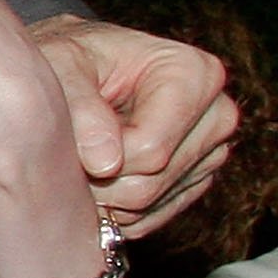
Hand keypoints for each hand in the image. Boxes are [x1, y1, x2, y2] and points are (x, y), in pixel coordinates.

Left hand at [26, 15, 237, 238]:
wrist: (73, 71)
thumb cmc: (68, 60)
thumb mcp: (60, 63)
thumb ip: (79, 106)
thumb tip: (105, 164)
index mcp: (196, 74)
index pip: (150, 150)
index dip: (98, 155)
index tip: (70, 136)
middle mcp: (217, 114)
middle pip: (151, 182)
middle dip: (97, 178)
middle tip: (67, 150)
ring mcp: (210, 152)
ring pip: (147, 204)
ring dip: (100, 193)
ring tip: (78, 157)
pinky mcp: (195, 181)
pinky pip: (149, 218)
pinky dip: (112, 207)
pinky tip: (95, 176)